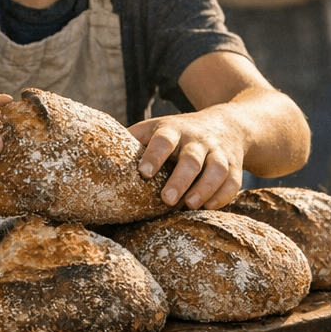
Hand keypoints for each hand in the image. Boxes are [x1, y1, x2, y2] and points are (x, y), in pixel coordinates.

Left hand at [129, 111, 247, 210]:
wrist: (229, 124)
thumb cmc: (178, 133)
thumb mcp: (156, 128)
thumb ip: (133, 140)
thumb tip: (95, 154)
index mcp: (174, 130)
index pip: (163, 139)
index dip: (154, 154)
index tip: (144, 172)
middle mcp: (198, 140)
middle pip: (192, 158)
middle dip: (180, 179)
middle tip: (166, 200)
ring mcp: (219, 153)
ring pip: (217, 169)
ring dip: (204, 188)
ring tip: (189, 206)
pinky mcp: (235, 167)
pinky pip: (233, 182)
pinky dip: (223, 195)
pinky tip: (209, 207)